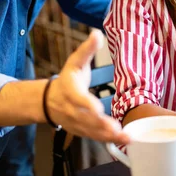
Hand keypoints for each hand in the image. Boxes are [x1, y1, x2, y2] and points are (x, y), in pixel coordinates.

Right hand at [46, 30, 129, 144]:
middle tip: (116, 128)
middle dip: (101, 125)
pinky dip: (109, 141)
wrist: (49, 100)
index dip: (86, 104)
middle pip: (86, 119)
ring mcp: (76, 122)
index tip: (97, 108)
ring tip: (125, 138)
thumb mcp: (75, 61)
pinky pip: (95, 138)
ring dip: (108, 136)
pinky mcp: (82, 131)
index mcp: (70, 90)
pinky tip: (124, 141)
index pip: (77, 98)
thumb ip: (87, 49)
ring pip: (91, 132)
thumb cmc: (67, 79)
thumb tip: (97, 33)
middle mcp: (71, 109)